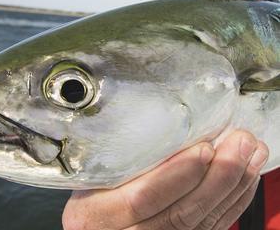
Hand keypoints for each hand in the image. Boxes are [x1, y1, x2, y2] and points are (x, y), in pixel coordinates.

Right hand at [62, 130, 268, 229]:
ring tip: (251, 151)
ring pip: (201, 222)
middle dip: (218, 176)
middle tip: (239, 140)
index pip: (141, 199)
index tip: (202, 147)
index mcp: (95, 215)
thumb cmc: (87, 196)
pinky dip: (234, 202)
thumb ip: (109, 159)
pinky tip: (247, 177)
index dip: (175, 176)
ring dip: (234, 186)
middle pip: (181, 213)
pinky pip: (212, 228)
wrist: (94, 228)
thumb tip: (144, 118)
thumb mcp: (85, 176)